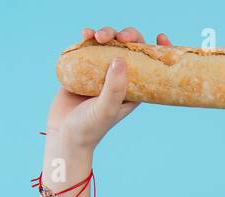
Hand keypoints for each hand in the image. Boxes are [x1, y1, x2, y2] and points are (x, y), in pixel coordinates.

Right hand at [46, 26, 169, 151]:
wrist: (63, 134)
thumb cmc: (89, 128)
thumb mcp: (106, 109)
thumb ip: (115, 87)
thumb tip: (121, 58)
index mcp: (133, 88)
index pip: (151, 65)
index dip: (159, 50)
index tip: (161, 37)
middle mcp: (119, 78)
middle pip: (129, 48)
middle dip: (127, 36)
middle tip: (120, 37)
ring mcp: (100, 72)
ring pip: (109, 43)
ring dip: (106, 33)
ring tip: (96, 36)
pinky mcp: (82, 68)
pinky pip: (88, 47)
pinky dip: (87, 37)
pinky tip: (85, 35)